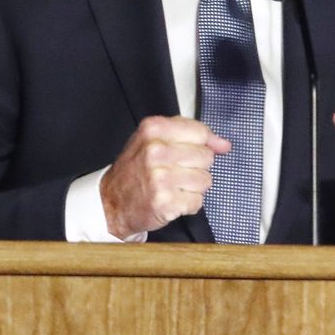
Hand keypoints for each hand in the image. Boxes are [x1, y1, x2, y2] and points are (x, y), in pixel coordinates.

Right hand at [100, 116, 230, 238]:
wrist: (111, 202)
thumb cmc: (135, 170)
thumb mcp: (154, 140)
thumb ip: (190, 135)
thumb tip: (224, 144)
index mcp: (153, 130)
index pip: (200, 132)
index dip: (202, 144)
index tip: (191, 152)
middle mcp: (155, 151)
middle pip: (206, 157)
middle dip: (195, 167)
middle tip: (174, 172)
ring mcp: (160, 178)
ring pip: (205, 180)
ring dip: (193, 187)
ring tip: (173, 187)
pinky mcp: (165, 202)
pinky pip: (197, 201)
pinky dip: (187, 204)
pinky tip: (171, 200)